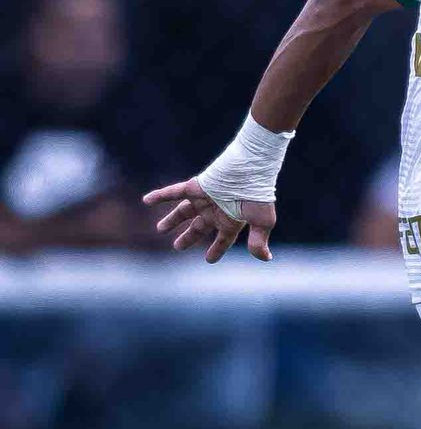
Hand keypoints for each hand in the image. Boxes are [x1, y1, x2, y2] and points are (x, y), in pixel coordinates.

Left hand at [142, 178, 275, 263]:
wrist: (251, 168)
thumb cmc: (259, 195)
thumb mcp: (262, 222)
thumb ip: (258, 241)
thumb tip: (266, 259)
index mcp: (231, 220)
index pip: (222, 240)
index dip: (216, 250)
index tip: (209, 260)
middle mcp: (216, 210)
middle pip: (198, 227)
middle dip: (188, 237)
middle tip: (177, 247)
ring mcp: (204, 198)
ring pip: (184, 211)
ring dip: (172, 220)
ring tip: (160, 229)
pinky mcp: (195, 187)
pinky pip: (174, 192)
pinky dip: (160, 196)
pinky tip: (146, 200)